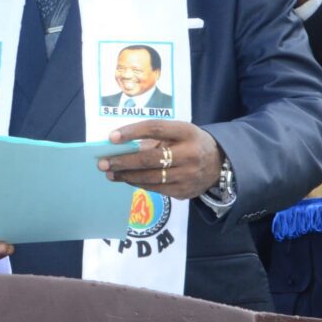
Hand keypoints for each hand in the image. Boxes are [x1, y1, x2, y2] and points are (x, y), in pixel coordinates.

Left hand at [98, 121, 221, 199]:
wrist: (219, 164)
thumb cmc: (190, 143)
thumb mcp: (179, 132)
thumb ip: (154, 137)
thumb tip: (120, 146)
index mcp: (187, 132)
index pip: (156, 129)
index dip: (132, 132)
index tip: (111, 137)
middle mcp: (189, 154)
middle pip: (149, 158)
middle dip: (123, 161)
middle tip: (102, 163)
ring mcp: (188, 176)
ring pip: (150, 178)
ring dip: (126, 176)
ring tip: (109, 173)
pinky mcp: (184, 192)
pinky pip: (156, 189)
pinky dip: (138, 183)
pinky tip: (127, 179)